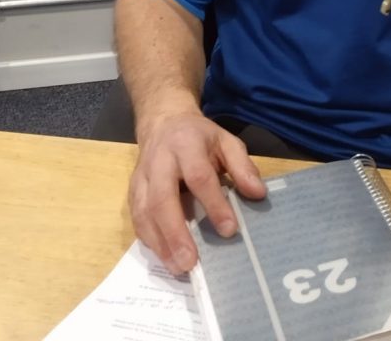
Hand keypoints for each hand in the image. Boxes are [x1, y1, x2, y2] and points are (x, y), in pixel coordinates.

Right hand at [128, 111, 265, 273]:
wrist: (164, 122)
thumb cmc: (199, 137)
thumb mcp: (226, 141)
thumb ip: (242, 166)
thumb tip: (258, 193)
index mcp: (186, 145)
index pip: (199, 176)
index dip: (214, 204)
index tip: (229, 230)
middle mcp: (159, 162)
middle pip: (162, 198)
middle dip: (175, 232)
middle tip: (191, 262)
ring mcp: (141, 177)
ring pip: (143, 212)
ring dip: (159, 243)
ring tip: (178, 267)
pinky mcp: (132, 192)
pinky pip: (136, 219)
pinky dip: (149, 241)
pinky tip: (164, 257)